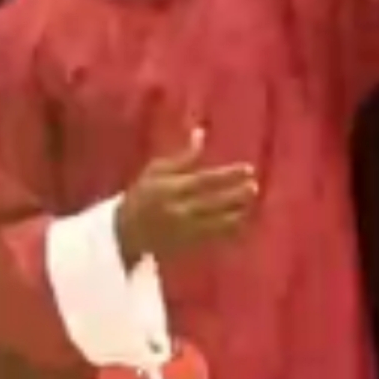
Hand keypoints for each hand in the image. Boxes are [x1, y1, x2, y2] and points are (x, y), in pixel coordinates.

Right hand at [113, 127, 259, 265]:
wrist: (125, 233)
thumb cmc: (142, 196)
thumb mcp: (156, 171)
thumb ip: (182, 157)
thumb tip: (201, 133)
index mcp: (171, 189)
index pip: (205, 181)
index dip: (229, 175)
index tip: (249, 169)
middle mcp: (181, 210)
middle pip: (215, 203)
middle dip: (237, 195)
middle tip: (254, 187)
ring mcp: (186, 231)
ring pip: (219, 224)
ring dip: (238, 214)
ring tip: (251, 204)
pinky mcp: (190, 245)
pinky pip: (216, 238)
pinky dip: (231, 231)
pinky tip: (243, 223)